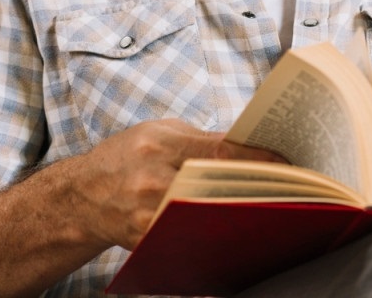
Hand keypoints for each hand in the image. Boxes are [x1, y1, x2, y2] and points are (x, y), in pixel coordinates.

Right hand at [67, 119, 284, 249]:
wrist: (81, 195)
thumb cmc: (125, 155)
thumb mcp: (159, 131)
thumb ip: (202, 138)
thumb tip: (248, 145)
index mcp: (159, 144)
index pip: (219, 151)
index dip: (256, 158)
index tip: (285, 161)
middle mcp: (153, 179)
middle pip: (218, 185)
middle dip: (255, 186)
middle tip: (289, 188)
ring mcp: (150, 214)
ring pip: (208, 214)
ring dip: (241, 211)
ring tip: (273, 207)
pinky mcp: (149, 240)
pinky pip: (191, 235)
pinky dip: (216, 230)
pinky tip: (241, 228)